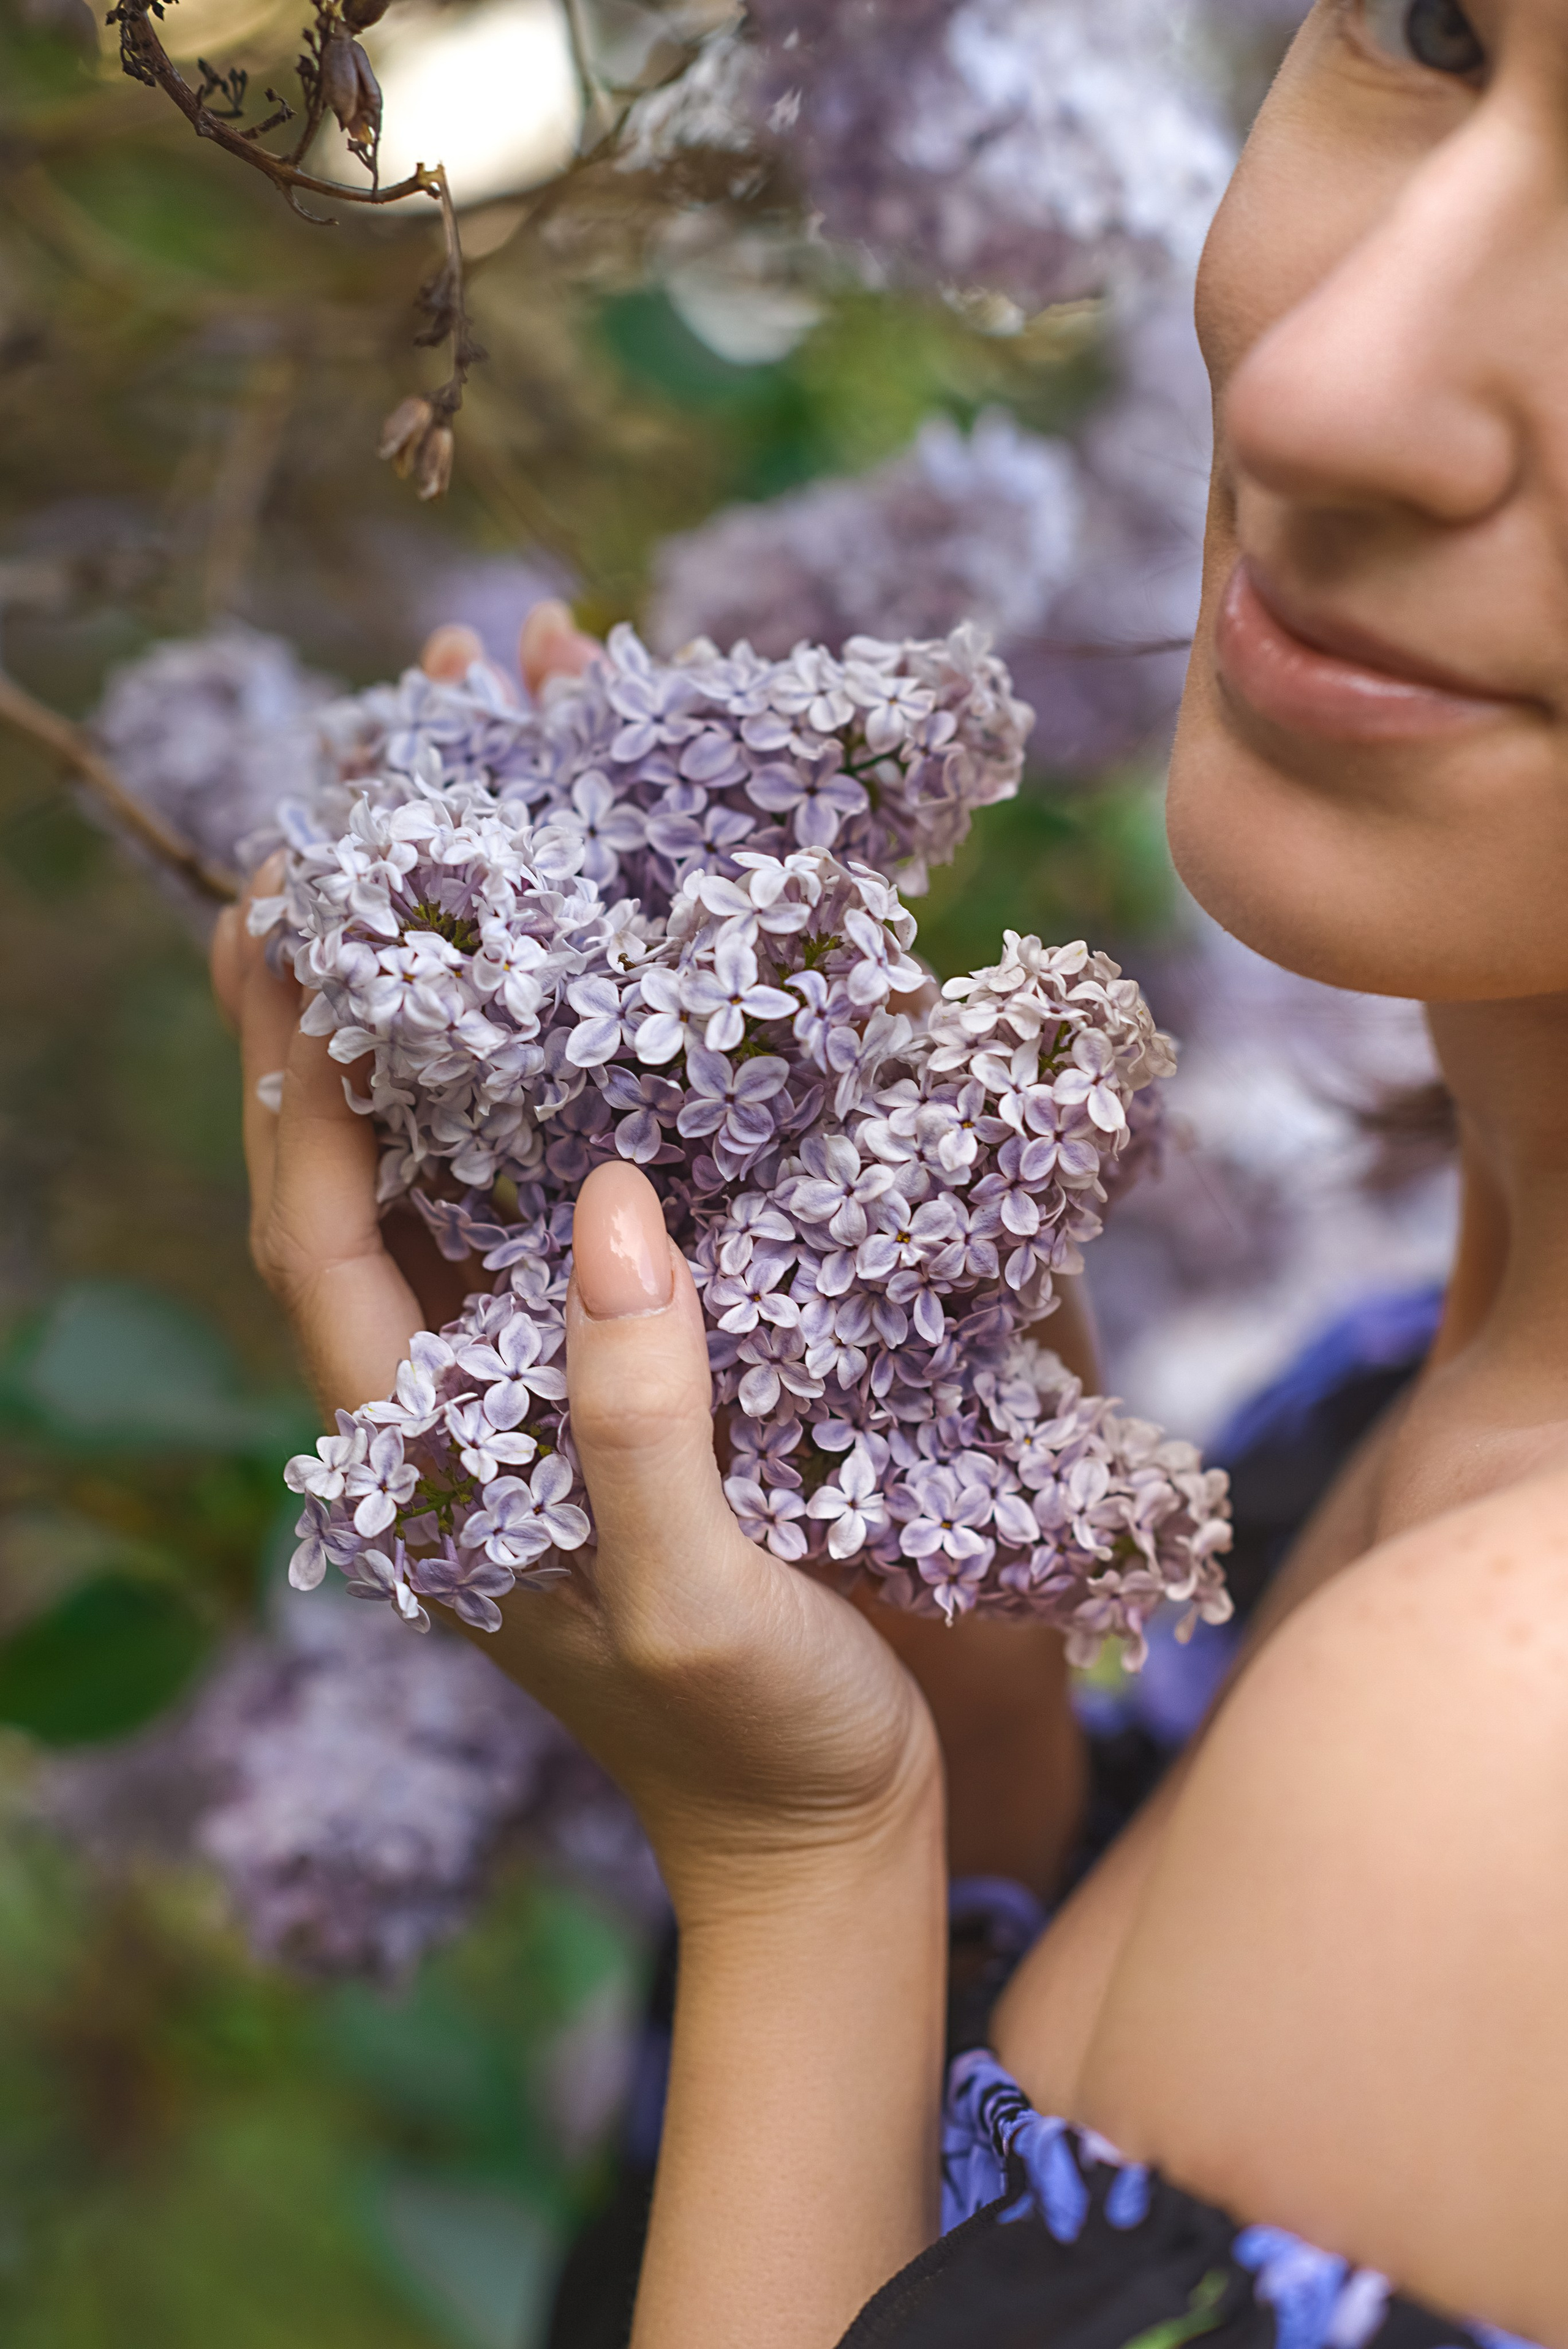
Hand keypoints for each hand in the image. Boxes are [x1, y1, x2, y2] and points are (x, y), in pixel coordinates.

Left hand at [214, 886, 936, 1895]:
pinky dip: (515, 1150)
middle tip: (300, 888)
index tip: (290, 939)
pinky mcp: (603, 1412)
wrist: (822, 1835)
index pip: (322, 1248)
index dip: (292, 1093)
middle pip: (343, 1207)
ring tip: (400, 935)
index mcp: (427, 1470)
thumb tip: (607, 1204)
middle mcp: (447, 1425)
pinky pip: (533, 1255)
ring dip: (399, 1083)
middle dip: (304, 1054)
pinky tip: (547, 1066)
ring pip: (429, 1219)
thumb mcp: (691, 1601)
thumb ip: (635, 1419)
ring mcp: (518, 1415)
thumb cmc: (755, 1738)